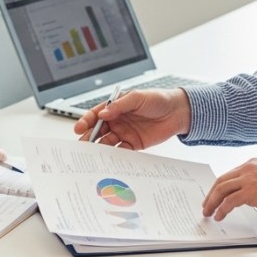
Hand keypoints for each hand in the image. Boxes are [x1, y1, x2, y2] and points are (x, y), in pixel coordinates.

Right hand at [72, 88, 190, 149]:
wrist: (178, 112)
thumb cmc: (157, 99)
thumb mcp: (137, 97)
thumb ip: (119, 106)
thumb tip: (102, 114)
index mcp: (115, 107)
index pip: (95, 115)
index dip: (85, 121)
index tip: (79, 128)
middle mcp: (117, 121)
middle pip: (98, 131)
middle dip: (88, 137)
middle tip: (82, 145)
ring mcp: (124, 133)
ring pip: (107, 143)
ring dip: (99, 148)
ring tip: (94, 154)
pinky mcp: (133, 144)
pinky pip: (121, 151)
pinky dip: (115, 155)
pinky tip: (111, 158)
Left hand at [202, 158, 256, 219]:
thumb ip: (255, 184)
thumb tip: (244, 196)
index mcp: (252, 164)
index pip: (230, 175)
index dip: (219, 187)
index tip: (214, 195)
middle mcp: (248, 169)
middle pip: (222, 181)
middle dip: (211, 194)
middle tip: (206, 205)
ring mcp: (248, 179)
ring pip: (222, 189)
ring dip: (212, 202)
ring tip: (209, 212)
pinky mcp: (250, 192)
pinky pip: (229, 201)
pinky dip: (222, 209)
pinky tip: (219, 216)